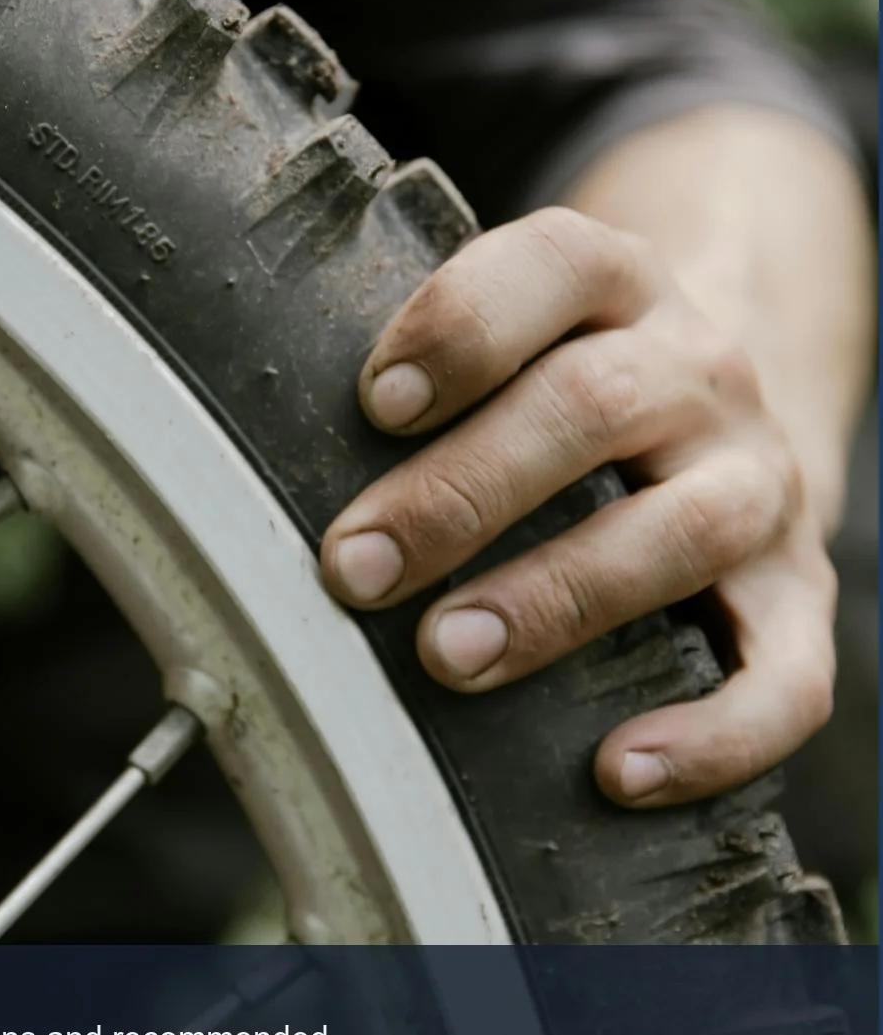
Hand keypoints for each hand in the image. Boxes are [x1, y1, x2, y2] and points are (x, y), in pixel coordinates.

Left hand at [319, 207, 835, 808]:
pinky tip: (617, 770)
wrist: (725, 418)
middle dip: (461, 491)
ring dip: (555, 598)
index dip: (465, 325)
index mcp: (615, 290)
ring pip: (684, 530)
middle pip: (594, 406)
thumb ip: (411, 381)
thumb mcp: (503, 345)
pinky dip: (712, 732)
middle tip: (353, 567)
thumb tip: (236, 471)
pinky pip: (785, 676)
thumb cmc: (552, 394)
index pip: (556, 264)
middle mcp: (697, 374)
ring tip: (446, 656)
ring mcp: (759, 484)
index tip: (377, 402)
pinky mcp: (797, 599)